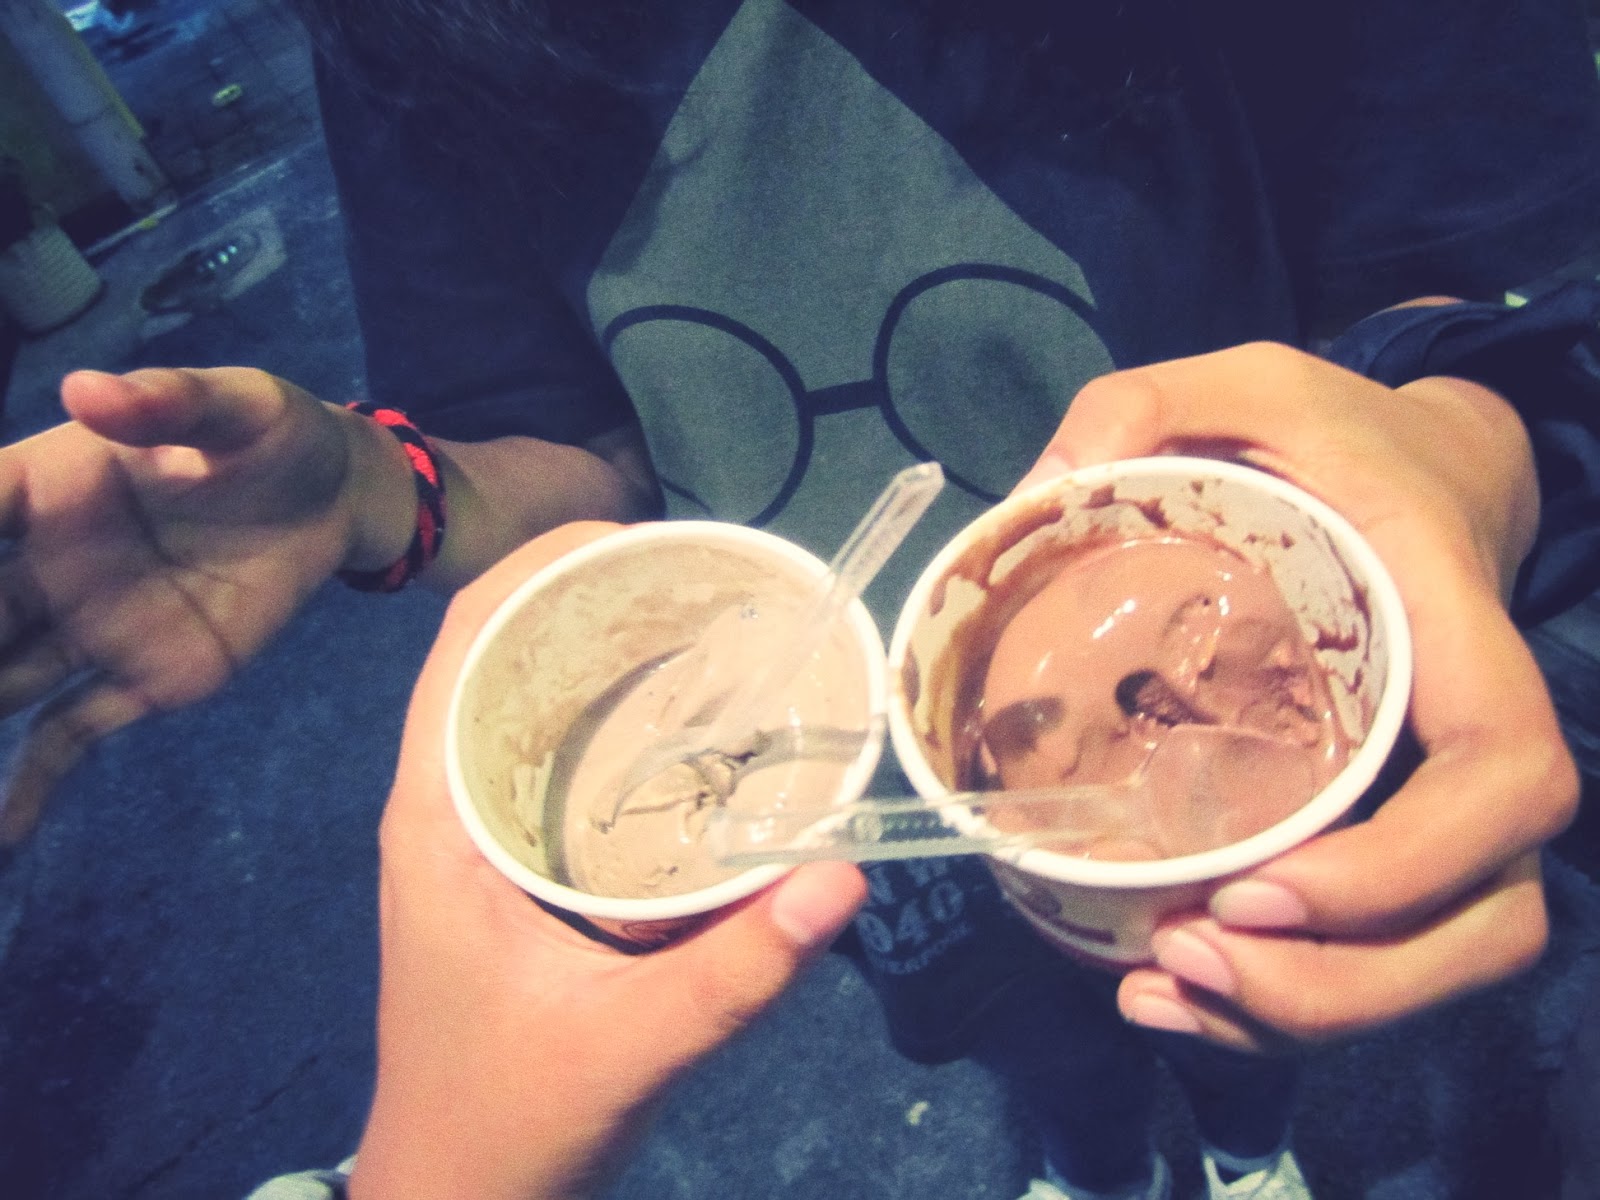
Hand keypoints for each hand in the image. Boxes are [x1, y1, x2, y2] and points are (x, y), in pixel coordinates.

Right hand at [0, 367, 411, 841]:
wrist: (336, 496)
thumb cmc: (271, 432)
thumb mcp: (235, 404)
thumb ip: (166, 402)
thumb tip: (89, 389)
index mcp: (48, 486)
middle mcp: (48, 563)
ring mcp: (90, 626)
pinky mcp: (143, 676)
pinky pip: (72, 736)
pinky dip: (29, 785)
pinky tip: (2, 837)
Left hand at [348, 523, 867, 1199]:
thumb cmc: (507, 1120)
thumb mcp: (626, 1047)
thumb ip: (735, 971)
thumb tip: (846, 875)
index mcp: (437, 814)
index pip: (466, 638)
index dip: (543, 564)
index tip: (647, 538)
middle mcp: (449, 803)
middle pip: (509, 653)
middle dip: (600, 600)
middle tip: (714, 582)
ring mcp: (479, 836)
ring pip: (538, 704)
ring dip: (614, 657)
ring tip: (719, 629)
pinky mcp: (516, 870)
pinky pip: (565, 762)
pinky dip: (625, 725)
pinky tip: (705, 733)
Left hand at [1021, 342, 1578, 1052]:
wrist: (1424, 473)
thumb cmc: (1335, 438)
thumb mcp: (1241, 385)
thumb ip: (1141, 405)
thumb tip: (1036, 492)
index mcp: (1454, 630)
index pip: (1503, 775)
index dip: (1409, 866)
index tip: (1263, 885)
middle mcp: (1476, 737)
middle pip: (1489, 916)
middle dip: (1348, 980)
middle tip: (1190, 954)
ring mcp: (1452, 802)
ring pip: (1449, 960)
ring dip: (1313, 1013)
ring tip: (1163, 989)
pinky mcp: (1405, 834)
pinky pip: (1388, 956)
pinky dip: (1293, 1005)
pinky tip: (1175, 996)